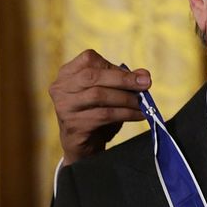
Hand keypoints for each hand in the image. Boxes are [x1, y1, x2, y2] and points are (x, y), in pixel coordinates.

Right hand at [49, 49, 150, 164]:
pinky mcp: (73, 124)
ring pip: (98, 95)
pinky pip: (103, 115)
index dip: (114, 67)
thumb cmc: (97, 114)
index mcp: (67, 73)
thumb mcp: (109, 93)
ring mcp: (64, 106)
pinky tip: (138, 115)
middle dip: (123, 80)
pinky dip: (125, 114)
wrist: (84, 147)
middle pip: (93, 76)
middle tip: (146, 85)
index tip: (137, 76)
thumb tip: (144, 75)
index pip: (89, 59)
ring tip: (142, 104)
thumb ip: (124, 80)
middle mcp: (60, 88)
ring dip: (126, 98)